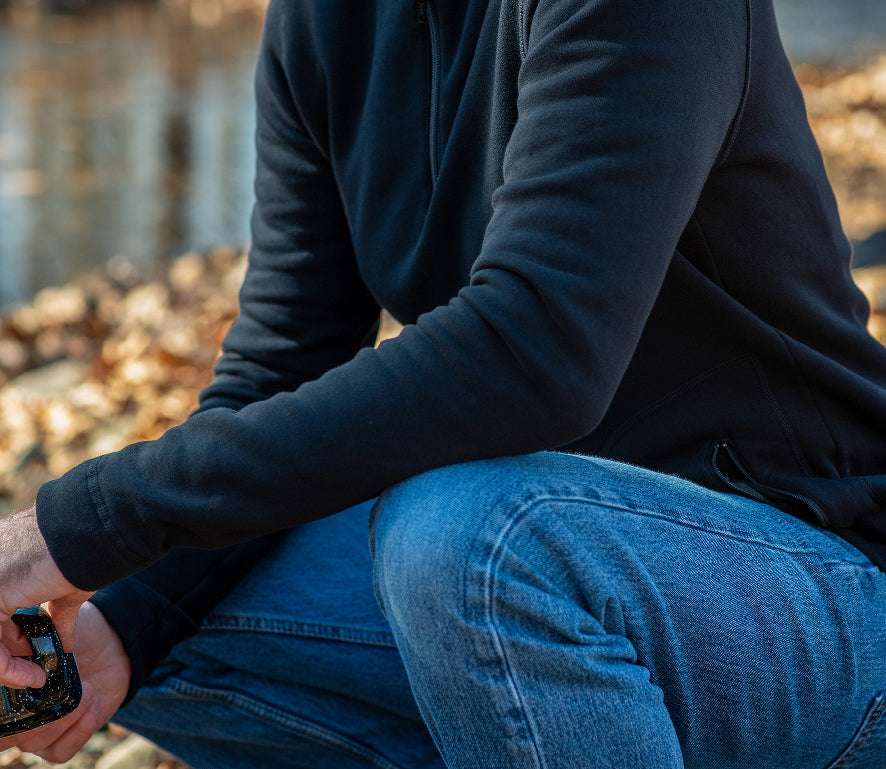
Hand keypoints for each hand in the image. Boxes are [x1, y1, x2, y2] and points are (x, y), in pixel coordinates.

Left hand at [0, 505, 93, 687]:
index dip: (7, 638)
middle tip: (30, 672)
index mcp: (0, 558)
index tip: (27, 655)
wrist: (98, 533)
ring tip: (34, 677)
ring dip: (6, 667)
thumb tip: (65, 646)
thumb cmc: (88, 550)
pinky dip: (6, 667)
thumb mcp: (64, 589)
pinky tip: (31, 674)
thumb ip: (55, 616)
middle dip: (4, 653)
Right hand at [0, 602, 130, 762]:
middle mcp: (14, 714)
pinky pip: (59, 752)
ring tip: (89, 689)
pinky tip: (92, 704)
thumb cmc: (77, 633)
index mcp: (7, 690)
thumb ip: (25, 641)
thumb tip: (10, 639)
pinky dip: (77, 731)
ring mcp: (36, 729)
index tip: (32, 681)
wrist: (113, 644)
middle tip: (56, 694)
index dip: (5, 707)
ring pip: (33, 744)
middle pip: (5, 736)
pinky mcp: (61, 740)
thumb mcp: (52, 631)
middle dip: (30, 719)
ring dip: (63, 718)